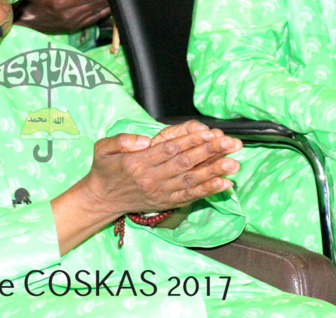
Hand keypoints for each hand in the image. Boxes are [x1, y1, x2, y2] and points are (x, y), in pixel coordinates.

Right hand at [15, 0, 110, 34]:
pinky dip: (100, 15)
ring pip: (93, 15)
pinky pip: (89, 22)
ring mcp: (69, 24)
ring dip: (105, 6)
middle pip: (93, 6)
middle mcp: (67, 16)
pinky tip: (107, 10)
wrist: (20, 20)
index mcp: (59, 4)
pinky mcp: (70, 28)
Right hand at [84, 128, 241, 215]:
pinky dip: (208, 191)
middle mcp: (151, 178)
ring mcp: (161, 192)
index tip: (209, 132)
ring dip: (214, 172)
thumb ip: (122, 141)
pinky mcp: (166, 203)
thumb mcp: (103, 149)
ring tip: (233, 163)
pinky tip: (224, 184)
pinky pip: (190, 197)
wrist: (102, 199)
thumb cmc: (105, 170)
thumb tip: (145, 141)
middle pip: (185, 164)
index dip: (191, 140)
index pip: (169, 149)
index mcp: (137, 162)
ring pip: (191, 181)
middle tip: (230, 144)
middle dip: (210, 152)